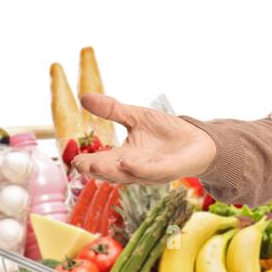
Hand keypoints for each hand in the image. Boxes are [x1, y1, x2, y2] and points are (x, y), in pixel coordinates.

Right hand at [70, 93, 216, 183]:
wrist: (198, 140)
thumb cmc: (165, 132)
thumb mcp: (136, 117)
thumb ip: (112, 110)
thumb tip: (84, 97)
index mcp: (124, 157)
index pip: (102, 163)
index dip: (88, 163)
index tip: (73, 161)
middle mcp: (136, 168)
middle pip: (112, 172)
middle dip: (97, 169)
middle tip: (80, 166)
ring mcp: (153, 171)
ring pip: (130, 175)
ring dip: (113, 171)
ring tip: (96, 165)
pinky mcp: (170, 169)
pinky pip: (154, 171)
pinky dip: (140, 168)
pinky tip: (127, 162)